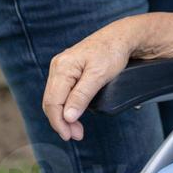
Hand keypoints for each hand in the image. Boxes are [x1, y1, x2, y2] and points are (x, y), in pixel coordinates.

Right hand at [41, 17, 141, 141]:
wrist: (121, 37)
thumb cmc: (112, 52)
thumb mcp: (99, 75)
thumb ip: (82, 96)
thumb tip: (67, 117)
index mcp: (62, 67)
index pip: (53, 102)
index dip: (59, 122)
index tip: (70, 136)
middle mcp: (58, 66)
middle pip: (51, 101)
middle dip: (61, 122)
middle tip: (76, 135)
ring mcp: (62, 68)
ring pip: (55, 98)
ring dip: (63, 116)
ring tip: (76, 129)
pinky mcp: (68, 70)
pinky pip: (61, 92)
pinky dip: (66, 106)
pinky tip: (74, 114)